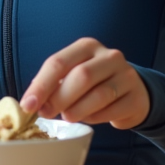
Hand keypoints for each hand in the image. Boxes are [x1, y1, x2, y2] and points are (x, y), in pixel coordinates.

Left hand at [20, 38, 149, 129]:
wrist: (132, 92)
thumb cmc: (94, 84)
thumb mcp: (73, 76)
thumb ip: (53, 85)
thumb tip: (31, 103)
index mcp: (87, 46)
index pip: (59, 62)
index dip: (41, 85)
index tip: (28, 105)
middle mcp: (109, 56)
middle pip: (81, 76)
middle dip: (59, 98)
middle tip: (46, 113)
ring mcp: (126, 75)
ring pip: (99, 94)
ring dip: (77, 110)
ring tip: (68, 116)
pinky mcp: (136, 97)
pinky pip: (112, 110)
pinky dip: (95, 118)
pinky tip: (89, 118)